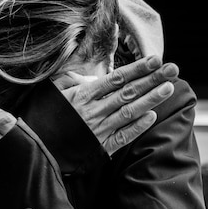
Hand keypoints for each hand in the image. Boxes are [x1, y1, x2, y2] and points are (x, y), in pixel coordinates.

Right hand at [53, 56, 177, 155]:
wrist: (35, 148)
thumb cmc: (43, 117)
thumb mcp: (51, 92)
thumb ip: (70, 80)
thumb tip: (90, 77)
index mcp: (82, 95)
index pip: (116, 78)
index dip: (137, 68)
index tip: (155, 59)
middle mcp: (93, 111)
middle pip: (128, 92)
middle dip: (152, 79)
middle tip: (173, 69)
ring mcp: (98, 130)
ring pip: (129, 112)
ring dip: (150, 99)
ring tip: (168, 88)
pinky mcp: (99, 147)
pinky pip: (122, 136)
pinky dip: (138, 126)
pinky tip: (152, 116)